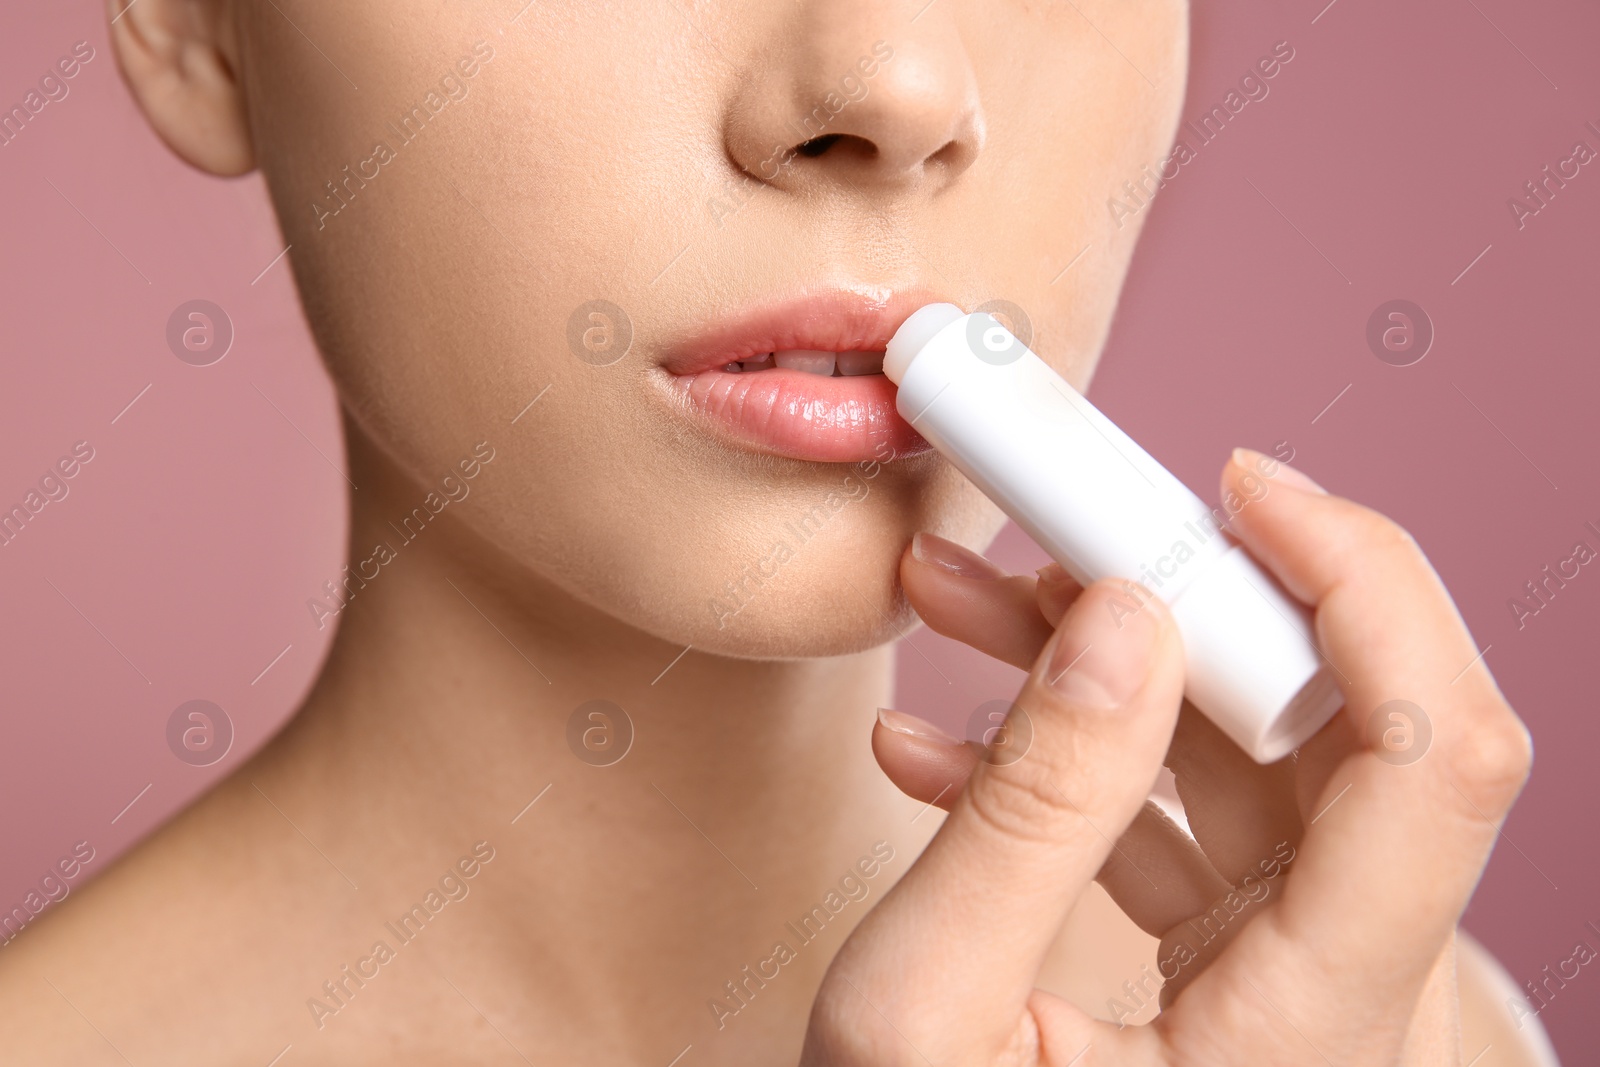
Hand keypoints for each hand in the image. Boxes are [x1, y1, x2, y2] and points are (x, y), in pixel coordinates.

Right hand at [801, 450, 1532, 1065]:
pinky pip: (1184, 827)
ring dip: (1107, 672)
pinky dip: (1079, 762)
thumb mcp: (920, 1012)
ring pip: (1249, 767)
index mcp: (1311, 1038)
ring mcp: (1287, 989)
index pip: (1434, 755)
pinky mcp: (1227, 979)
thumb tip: (1126, 620)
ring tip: (963, 610)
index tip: (1241, 487)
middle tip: (1052, 540)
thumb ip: (1032, 807)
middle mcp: (1341, 1005)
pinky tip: (948, 736)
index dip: (1367, 584)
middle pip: (1340, 738)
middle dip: (1188, 608)